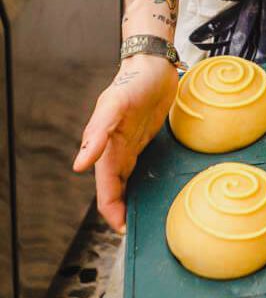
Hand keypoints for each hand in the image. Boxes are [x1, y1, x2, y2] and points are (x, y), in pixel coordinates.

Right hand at [73, 55, 177, 232]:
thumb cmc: (134, 81)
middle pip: (116, 186)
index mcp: (107, 144)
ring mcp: (130, 144)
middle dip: (120, 209)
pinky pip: (139, 165)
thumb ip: (97, 132)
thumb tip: (80, 164)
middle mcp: (117, 147)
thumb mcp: (116, 104)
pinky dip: (141, 181)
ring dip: (129, 199)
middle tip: (131, 231)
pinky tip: (149, 192)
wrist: (154, 66)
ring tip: (138, 219)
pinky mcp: (144, 139)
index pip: (107, 184)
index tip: (120, 227)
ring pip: (126, 179)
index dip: (111, 207)